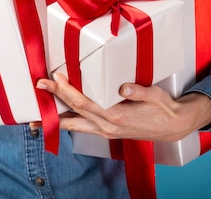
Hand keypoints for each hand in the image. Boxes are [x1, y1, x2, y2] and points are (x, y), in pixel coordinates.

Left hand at [35, 73, 210, 141]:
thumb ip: (139, 92)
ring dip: (56, 118)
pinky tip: (57, 118)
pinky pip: (82, 127)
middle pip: (74, 112)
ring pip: (74, 125)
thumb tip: (122, 87)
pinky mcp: (107, 132)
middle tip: (39, 86)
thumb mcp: (155, 96)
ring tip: (36, 117)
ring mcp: (106, 132)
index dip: (68, 91)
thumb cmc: (164, 108)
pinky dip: (67, 122)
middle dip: (55, 98)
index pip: (85, 102)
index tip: (56, 78)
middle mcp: (108, 127)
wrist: (174, 127)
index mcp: (117, 116)